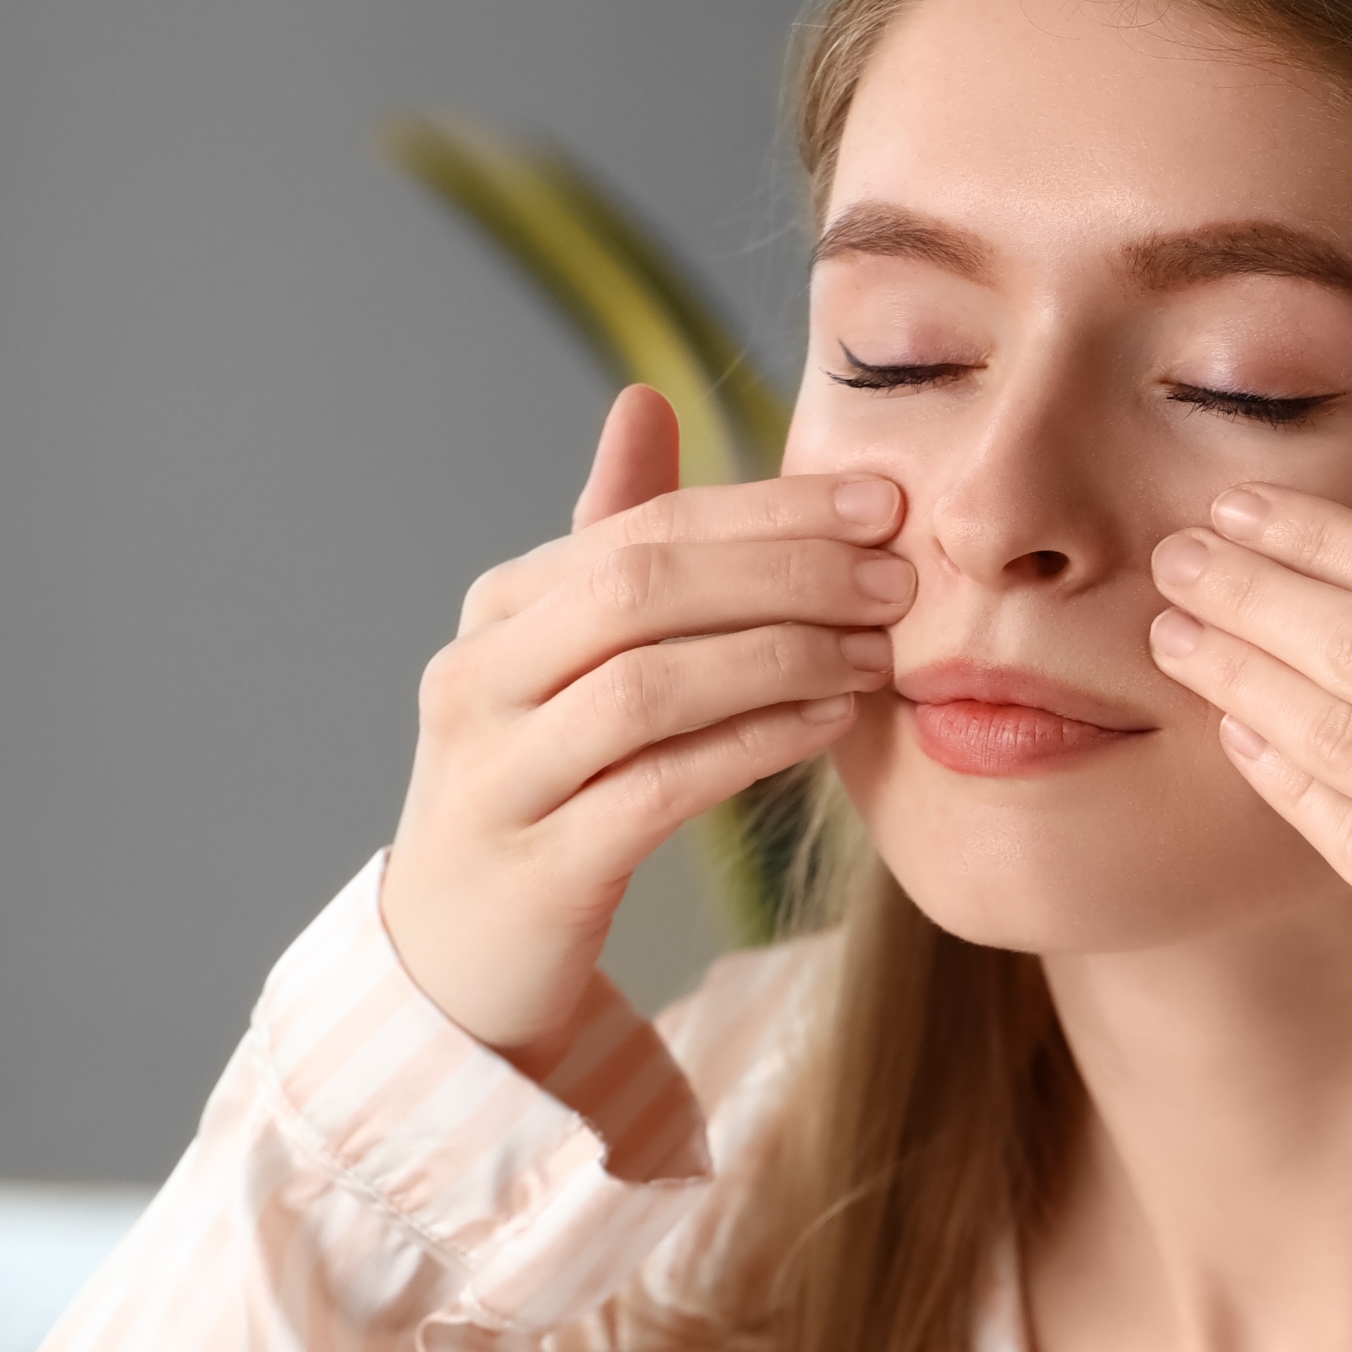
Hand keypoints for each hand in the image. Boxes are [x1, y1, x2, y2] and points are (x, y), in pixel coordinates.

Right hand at [379, 385, 909, 1081]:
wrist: (455, 953)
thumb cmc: (543, 783)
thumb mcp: (562, 658)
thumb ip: (612, 542)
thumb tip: (647, 398)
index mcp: (501, 609)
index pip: (642, 526)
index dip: (768, 509)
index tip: (882, 502)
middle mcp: (481, 678)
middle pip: (640, 590)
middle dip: (784, 573)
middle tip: (895, 579)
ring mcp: (500, 775)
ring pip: (648, 686)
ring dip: (779, 658)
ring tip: (877, 655)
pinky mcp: (539, 868)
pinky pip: (657, 789)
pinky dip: (752, 747)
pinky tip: (827, 724)